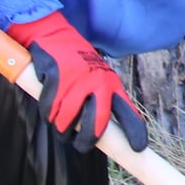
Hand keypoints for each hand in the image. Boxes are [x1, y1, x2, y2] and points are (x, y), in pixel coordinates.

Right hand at [7, 10, 148, 152]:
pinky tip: (47, 106)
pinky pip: (49, 108)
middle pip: (95, 126)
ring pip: (67, 121)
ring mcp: (77, 80)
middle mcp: (98, 83)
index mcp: (111, 85)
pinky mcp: (57, 76)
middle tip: (78, 145)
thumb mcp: (98, 78)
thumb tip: (108, 136)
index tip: (138, 149)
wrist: (53, 35)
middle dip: (85, 142)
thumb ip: (104, 102)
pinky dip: (46, 111)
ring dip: (60, 128)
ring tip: (58, 123)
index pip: (128, 112)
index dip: (134, 132)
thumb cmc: (77, 64)